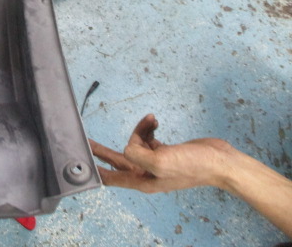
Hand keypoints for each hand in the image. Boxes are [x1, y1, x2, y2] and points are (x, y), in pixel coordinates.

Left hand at [89, 113, 233, 192]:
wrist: (220, 160)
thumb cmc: (194, 165)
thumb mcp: (161, 161)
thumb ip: (138, 155)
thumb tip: (126, 148)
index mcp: (142, 181)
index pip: (111, 178)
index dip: (96, 170)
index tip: (82, 163)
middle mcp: (146, 173)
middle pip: (117, 160)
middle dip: (103, 149)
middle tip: (87, 141)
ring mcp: (155, 162)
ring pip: (135, 143)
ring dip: (139, 129)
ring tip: (151, 121)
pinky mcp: (163, 151)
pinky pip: (147, 138)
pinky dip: (148, 128)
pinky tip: (154, 121)